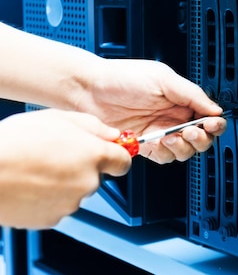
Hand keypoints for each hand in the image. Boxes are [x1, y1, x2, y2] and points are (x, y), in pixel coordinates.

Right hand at [0, 109, 130, 228]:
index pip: (123, 162)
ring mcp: (70, 203)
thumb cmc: (15, 142)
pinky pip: (56, 207)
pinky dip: (47, 198)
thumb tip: (112, 134)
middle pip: (95, 176)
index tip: (110, 154)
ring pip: (75, 192)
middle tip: (55, 156)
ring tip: (36, 169)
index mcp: (94, 155)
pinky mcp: (51, 218)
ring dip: (63, 183)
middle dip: (81, 167)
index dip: (115, 156)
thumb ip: (93, 126)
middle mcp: (87, 181)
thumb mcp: (58, 118)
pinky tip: (29, 184)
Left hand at [75, 59, 226, 163]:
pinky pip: (163, 157)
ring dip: (182, 147)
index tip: (211, 123)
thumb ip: (192, 94)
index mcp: (181, 99)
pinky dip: (164, 154)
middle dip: (200, 138)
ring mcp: (159, 133)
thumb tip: (215, 108)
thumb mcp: (163, 78)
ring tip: (170, 137)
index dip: (214, 123)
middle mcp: (173, 117)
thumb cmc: (121, 78)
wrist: (88, 91)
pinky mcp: (144, 146)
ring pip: (184, 151)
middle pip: (201, 138)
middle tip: (191, 131)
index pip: (208, 116)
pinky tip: (156, 143)